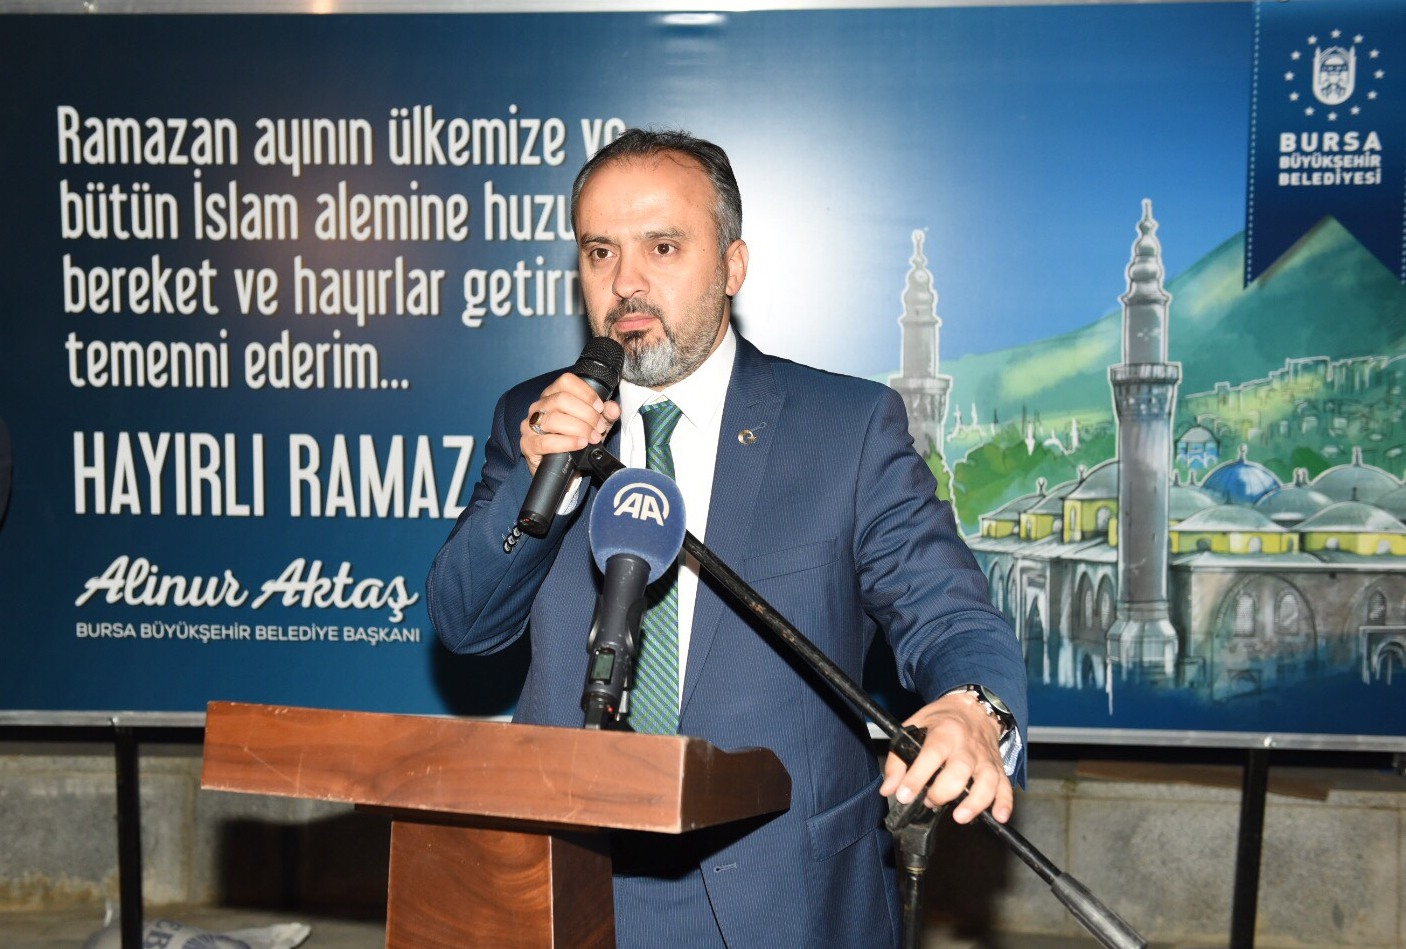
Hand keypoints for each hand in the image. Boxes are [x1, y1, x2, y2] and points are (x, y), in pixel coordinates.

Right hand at [519, 372, 620, 473]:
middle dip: (586, 414)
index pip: (566, 381)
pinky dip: (567, 442)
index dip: (586, 393)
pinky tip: (580, 444)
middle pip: (562, 399)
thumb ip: (605, 415)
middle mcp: (538, 406)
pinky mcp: (528, 444)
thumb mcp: (594, 425)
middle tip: (599, 427)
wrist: (563, 469)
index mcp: (552, 395)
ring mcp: (530, 425)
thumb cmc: (575, 441)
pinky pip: (546, 441)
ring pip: (554, 419)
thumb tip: (613, 408)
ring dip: (579, 428)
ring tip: (592, 438)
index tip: (600, 408)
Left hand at [879, 690, 1013, 824]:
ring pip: (986, 781)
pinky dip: (1004, 802)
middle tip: (930, 802)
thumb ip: (898, 759)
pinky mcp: (997, 767)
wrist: (974, 708)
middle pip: (959, 770)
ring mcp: (985, 758)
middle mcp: (967, 746)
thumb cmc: (942, 720)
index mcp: (944, 732)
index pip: (931, 755)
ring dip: (975, 802)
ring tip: (959, 816)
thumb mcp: (913, 727)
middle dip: (943, 792)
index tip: (904, 795)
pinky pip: (1005, 786)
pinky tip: (998, 816)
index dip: (917, 777)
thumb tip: (889, 789)